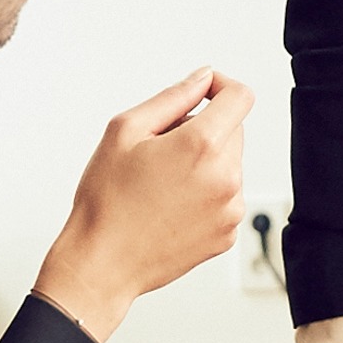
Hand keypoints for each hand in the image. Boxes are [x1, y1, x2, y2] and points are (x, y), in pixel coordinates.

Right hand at [28, 70, 256, 339]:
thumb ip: (172, 97)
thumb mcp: (125, 131)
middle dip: (204, 129)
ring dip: (205, 163)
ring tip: (162, 184)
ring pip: (230, 165)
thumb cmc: (106, 200)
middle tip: (160, 150)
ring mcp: (231, 210)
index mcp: (202, 146)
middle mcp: (226, 178)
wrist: (102, 263)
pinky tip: (170, 206)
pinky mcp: (228, 234)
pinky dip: (206, 194)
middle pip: (233, 131)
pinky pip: (226, 197)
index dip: (221, 86)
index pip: (240, 98)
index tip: (204, 92)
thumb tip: (202, 79)